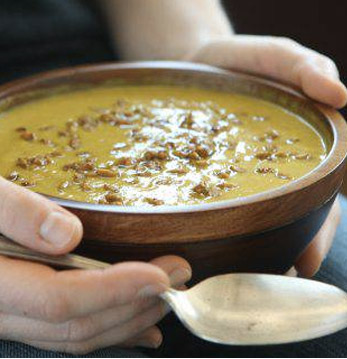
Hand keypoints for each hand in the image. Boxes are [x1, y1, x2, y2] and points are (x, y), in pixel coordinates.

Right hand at [0, 177, 190, 353]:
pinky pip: (63, 330)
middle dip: (133, 305)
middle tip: (179, 279)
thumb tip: (67, 234)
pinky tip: (135, 326)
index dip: (115, 291)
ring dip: (125, 321)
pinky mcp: (17, 308)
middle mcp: (0, 309)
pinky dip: (105, 328)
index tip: (162, 275)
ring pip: (72, 335)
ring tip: (165, 304)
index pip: (61, 299)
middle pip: (75, 323)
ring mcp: (7, 315)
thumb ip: (12, 211)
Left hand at [187, 35, 345, 275]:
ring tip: (236, 276)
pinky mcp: (201, 173)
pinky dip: (211, 225)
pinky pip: (208, 202)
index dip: (317, 232)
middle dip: (283, 251)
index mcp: (298, 152)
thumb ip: (305, 68)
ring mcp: (233, 176)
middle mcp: (269, 172)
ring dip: (250, 249)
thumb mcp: (277, 57)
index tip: (303, 262)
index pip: (319, 199)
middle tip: (267, 281)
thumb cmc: (244, 61)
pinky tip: (201, 242)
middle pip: (287, 219)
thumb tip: (340, 94)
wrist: (195, 62)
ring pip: (250, 219)